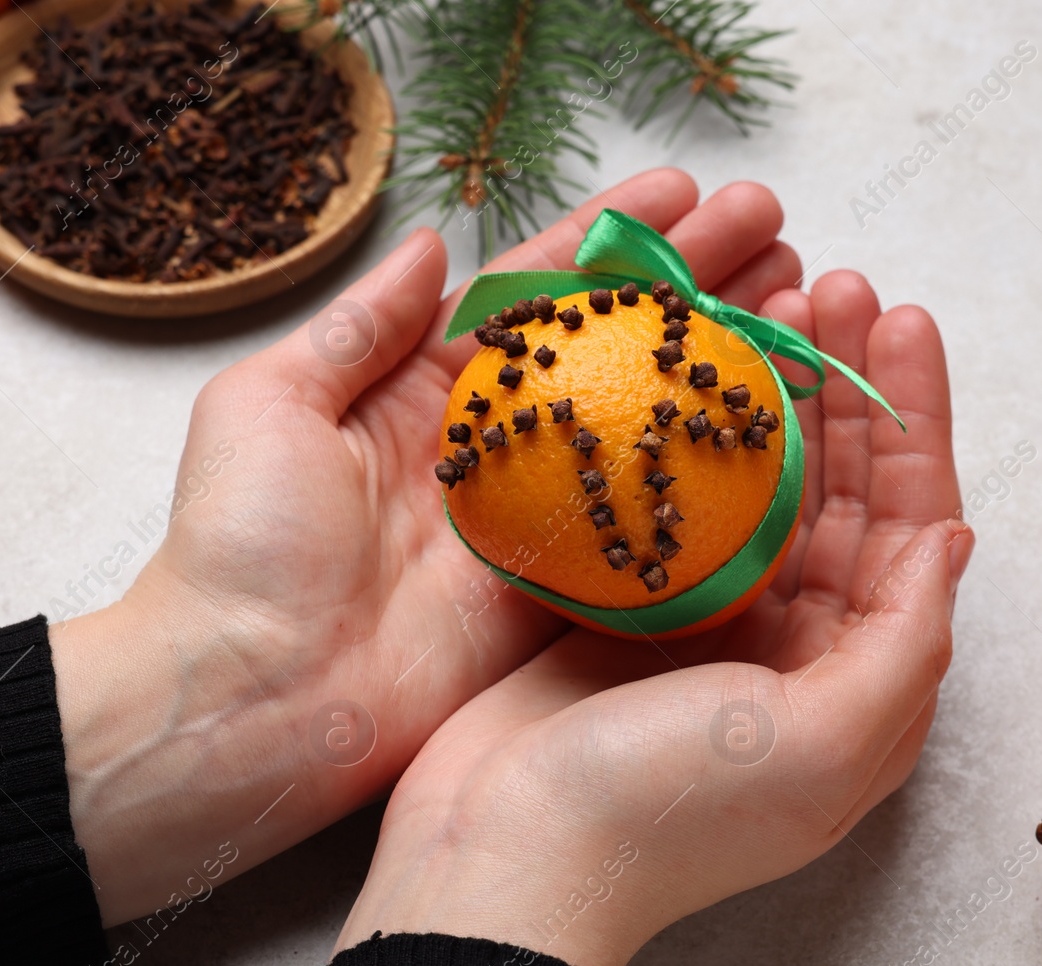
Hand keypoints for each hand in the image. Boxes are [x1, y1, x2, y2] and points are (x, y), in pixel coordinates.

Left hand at [46, 169, 818, 924]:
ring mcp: (536, 520)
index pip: (537, 293)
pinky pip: (652, 529)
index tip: (688, 192)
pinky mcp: (562, 594)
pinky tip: (779, 431)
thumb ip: (358, 326)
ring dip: (724, 368)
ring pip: (649, 428)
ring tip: (800, 308)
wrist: (250, 697)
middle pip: (615, 350)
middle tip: (779, 237)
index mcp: (425, 391)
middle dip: (696, 287)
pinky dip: (715, 482)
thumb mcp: (270, 403)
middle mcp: (496, 448)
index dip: (614, 240)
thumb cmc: (241, 545)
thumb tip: (429, 241)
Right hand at [333, 271, 969, 965]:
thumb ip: (901, 641)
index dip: (916, 423)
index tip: (902, 326)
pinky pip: (680, 504)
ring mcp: (708, 626)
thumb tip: (954, 537)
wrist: (501, 858)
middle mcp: (796, 651)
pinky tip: (687, 375)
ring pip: (762, 489)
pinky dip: (690, 439)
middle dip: (848, 390)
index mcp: (858, 684)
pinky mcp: (630, 610)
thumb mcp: (819, 742)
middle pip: (843, 495)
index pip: (912, 530)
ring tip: (774, 305)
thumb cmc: (662, 810)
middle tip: (838, 285)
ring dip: (774, 400)